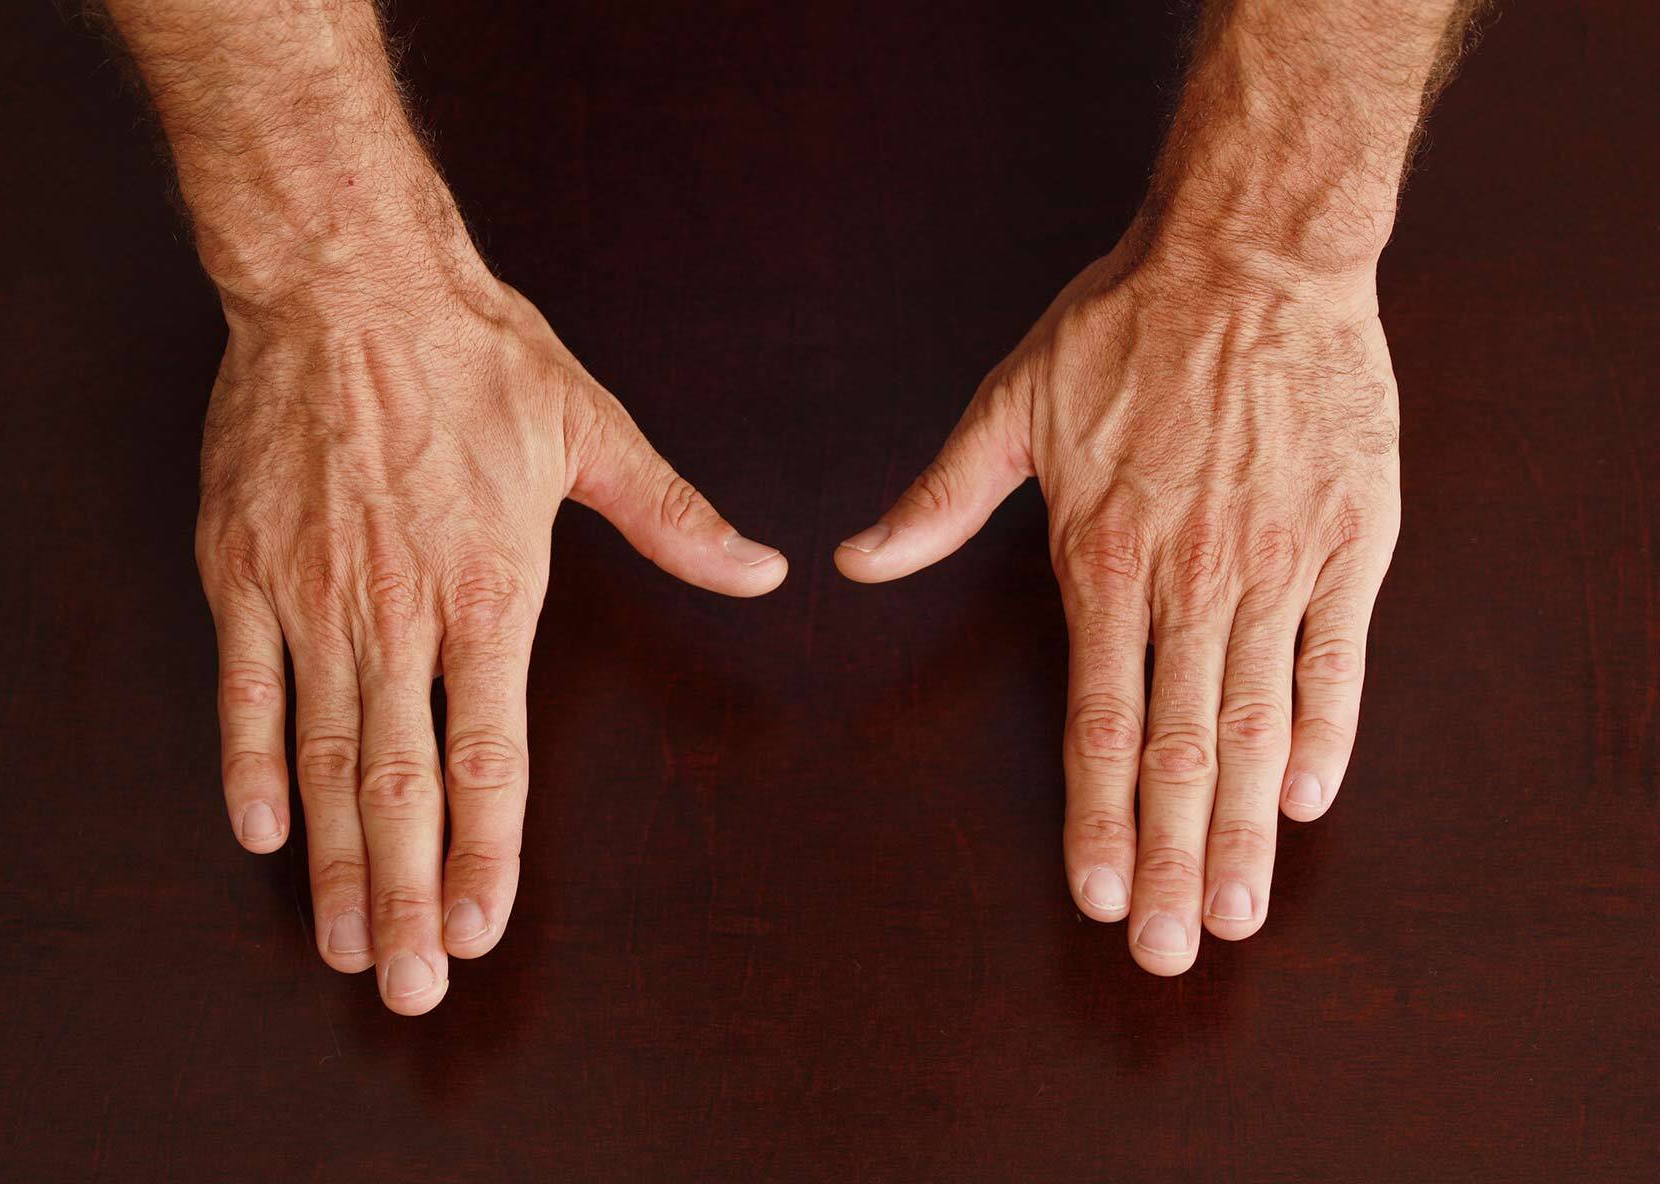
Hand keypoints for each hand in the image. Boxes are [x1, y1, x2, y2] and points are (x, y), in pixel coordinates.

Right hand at [198, 259, 785, 1012]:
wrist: (345, 282)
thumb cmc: (475, 355)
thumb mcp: (592, 432)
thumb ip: (673, 518)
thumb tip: (760, 568)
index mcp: (490, 589)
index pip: (490, 756)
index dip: (485, 855)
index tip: (479, 929)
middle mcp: (397, 612)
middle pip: (401, 785)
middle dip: (403, 896)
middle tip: (405, 986)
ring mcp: (311, 597)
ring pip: (324, 758)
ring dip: (332, 860)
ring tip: (341, 942)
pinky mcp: (243, 572)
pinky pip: (243, 691)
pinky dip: (250, 764)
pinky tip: (259, 832)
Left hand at [836, 234, 1399, 973]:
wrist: (1252, 255)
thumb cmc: (1125, 329)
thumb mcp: (1010, 406)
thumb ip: (937, 501)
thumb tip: (856, 560)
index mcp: (1103, 559)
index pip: (1098, 722)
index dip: (1097, 819)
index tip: (1100, 898)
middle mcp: (1191, 580)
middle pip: (1181, 749)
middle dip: (1176, 860)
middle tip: (1178, 952)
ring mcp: (1277, 564)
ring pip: (1259, 724)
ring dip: (1250, 827)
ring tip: (1243, 909)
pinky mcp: (1349, 539)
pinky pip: (1339, 656)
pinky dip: (1327, 729)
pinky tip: (1312, 796)